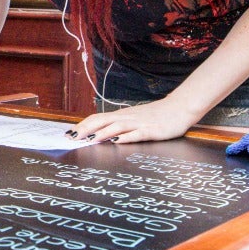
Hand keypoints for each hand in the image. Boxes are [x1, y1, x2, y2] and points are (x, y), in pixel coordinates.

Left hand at [67, 97, 196, 144]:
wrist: (179, 108)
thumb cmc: (156, 115)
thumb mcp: (134, 119)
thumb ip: (119, 126)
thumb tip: (100, 134)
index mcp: (122, 115)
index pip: (97, 118)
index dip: (82, 125)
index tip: (69, 133)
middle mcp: (127, 117)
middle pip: (102, 121)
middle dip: (85, 129)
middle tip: (72, 138)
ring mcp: (139, 123)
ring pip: (117, 126)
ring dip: (102, 133)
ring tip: (89, 140)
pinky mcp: (152, 130)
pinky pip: (138, 133)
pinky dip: (127, 137)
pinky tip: (118, 141)